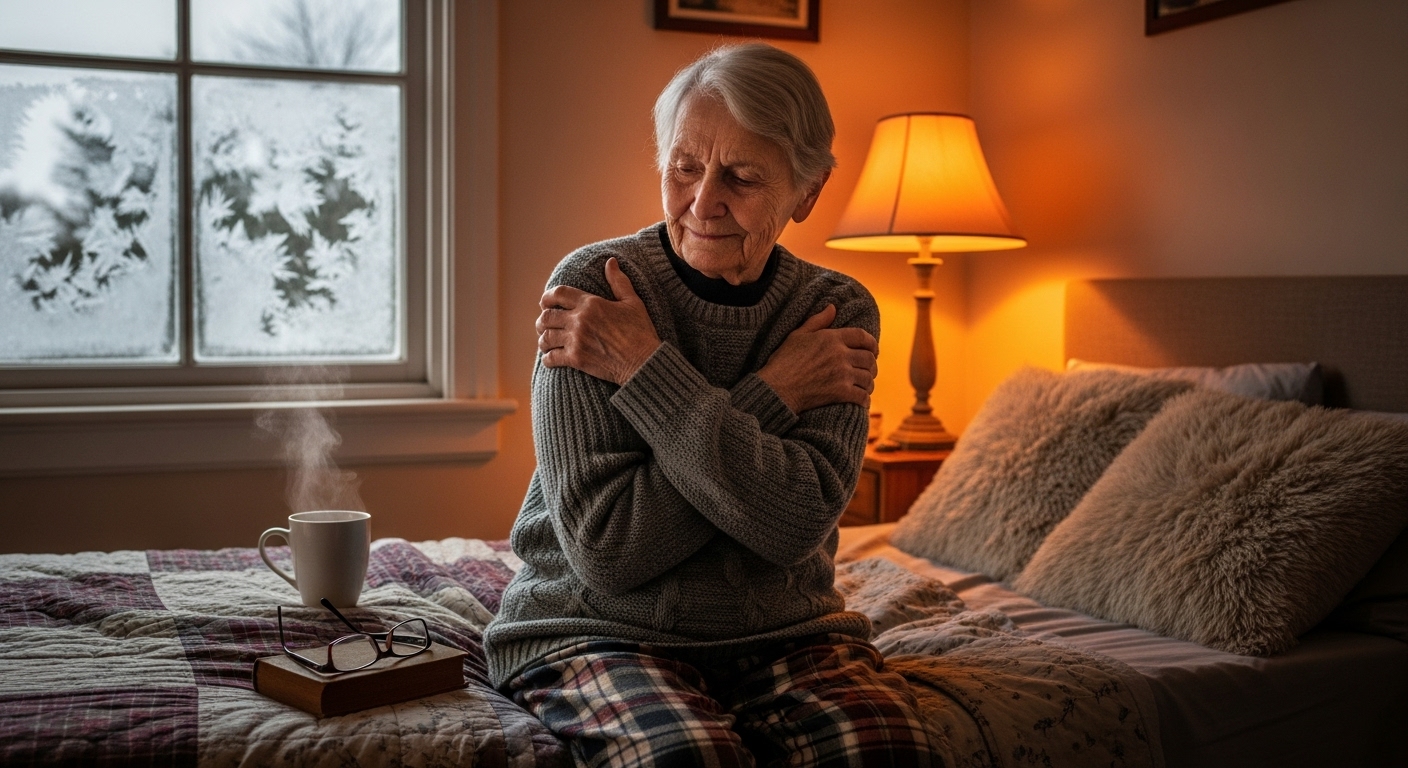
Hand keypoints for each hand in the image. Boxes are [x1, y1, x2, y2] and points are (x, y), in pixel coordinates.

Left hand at [537, 258, 661, 384]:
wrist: (644, 362)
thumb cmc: (640, 331)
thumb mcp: (632, 302)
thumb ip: (619, 281)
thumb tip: (610, 262)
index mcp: (591, 303)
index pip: (558, 293)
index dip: (547, 297)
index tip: (545, 303)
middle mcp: (580, 320)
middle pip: (547, 316)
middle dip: (542, 320)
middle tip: (544, 325)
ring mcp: (576, 340)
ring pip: (546, 337)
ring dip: (543, 340)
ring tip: (546, 342)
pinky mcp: (576, 359)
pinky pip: (551, 358)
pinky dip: (547, 359)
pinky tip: (550, 359)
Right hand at [757, 305, 877, 412]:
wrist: (777, 388)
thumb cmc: (783, 361)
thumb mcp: (798, 335)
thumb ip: (818, 321)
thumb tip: (833, 308)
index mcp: (832, 338)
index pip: (863, 337)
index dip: (872, 343)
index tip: (873, 350)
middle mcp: (840, 355)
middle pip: (869, 358)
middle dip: (872, 365)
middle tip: (869, 370)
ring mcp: (842, 374)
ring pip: (868, 377)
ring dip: (869, 383)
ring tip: (865, 386)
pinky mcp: (841, 393)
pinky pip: (862, 396)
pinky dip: (865, 399)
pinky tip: (862, 401)